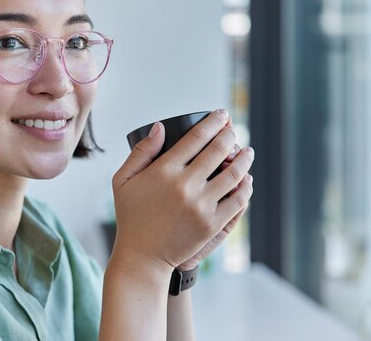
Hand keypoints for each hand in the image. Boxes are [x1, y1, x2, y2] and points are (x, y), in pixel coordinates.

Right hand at [110, 110, 254, 276]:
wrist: (142, 256)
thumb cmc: (131, 216)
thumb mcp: (123, 180)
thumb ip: (140, 152)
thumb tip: (159, 126)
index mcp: (163, 170)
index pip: (196, 137)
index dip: (212, 122)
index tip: (221, 114)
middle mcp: (185, 185)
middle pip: (218, 150)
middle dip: (230, 135)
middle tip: (234, 130)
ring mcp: (201, 205)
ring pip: (233, 173)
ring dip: (244, 158)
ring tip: (247, 151)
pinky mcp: (212, 224)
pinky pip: (237, 200)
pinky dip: (245, 187)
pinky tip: (246, 179)